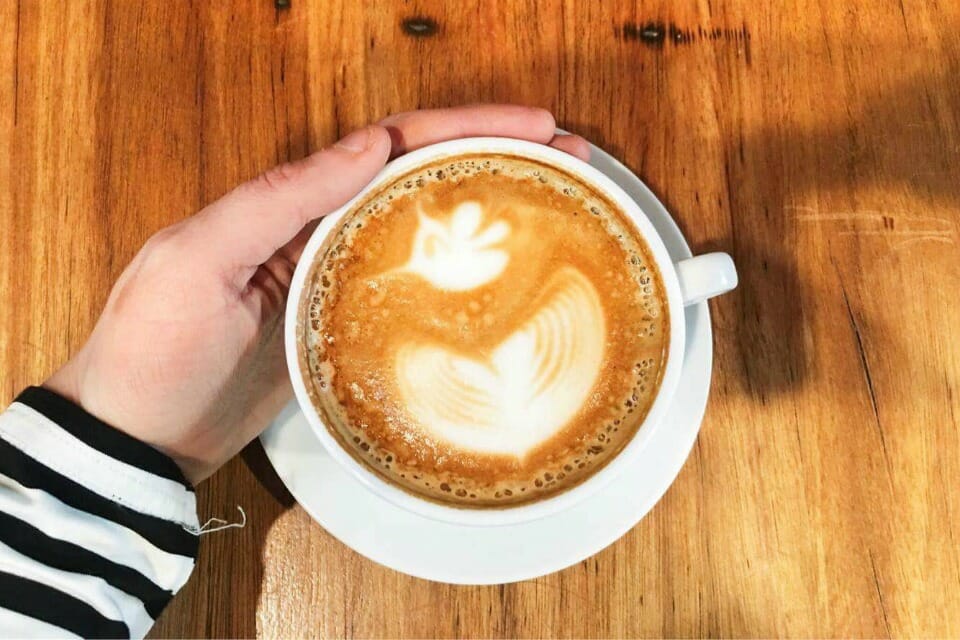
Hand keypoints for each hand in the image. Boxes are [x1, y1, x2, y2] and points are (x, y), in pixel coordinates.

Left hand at [45, 105, 590, 483]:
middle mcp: (316, 230)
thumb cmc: (151, 351)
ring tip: (553, 203)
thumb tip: (366, 145)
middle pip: (418, 179)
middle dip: (493, 158)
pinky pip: (408, 290)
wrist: (135, 439)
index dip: (462, 127)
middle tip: (567, 159)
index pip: (389, 145)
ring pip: (421, 230)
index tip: (530, 127)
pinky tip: (495, 278)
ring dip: (485, 211)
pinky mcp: (341, 330)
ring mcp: (333, 282)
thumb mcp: (196, 259)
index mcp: (288, 202)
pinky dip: (456, 274)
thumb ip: (276, 197)